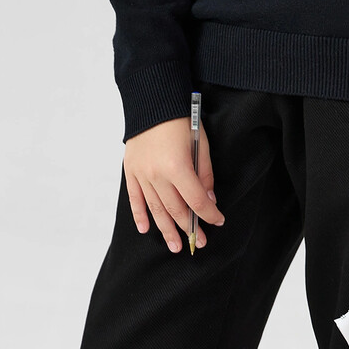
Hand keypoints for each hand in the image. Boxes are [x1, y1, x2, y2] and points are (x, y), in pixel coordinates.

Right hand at [123, 116, 225, 252]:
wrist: (152, 102)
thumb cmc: (180, 119)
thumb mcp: (201, 142)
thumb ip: (204, 173)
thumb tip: (209, 198)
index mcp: (177, 166)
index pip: (196, 200)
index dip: (209, 213)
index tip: (218, 221)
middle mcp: (157, 175)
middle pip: (175, 209)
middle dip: (190, 227)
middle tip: (200, 241)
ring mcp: (141, 174)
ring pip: (155, 209)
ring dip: (166, 230)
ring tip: (176, 246)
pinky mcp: (130, 171)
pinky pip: (134, 199)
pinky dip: (140, 215)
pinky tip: (146, 229)